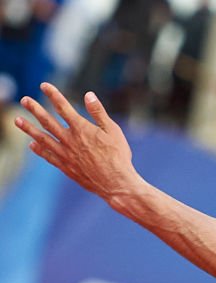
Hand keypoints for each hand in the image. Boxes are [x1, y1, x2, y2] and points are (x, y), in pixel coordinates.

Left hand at [15, 83, 140, 200]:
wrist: (115, 183)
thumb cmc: (118, 156)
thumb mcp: (113, 131)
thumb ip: (99, 112)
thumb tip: (89, 95)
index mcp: (81, 129)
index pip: (63, 107)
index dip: (53, 95)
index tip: (44, 85)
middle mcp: (69, 140)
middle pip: (47, 121)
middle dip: (34, 109)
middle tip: (24, 100)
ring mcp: (65, 154)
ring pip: (42, 138)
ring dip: (29, 128)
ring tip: (17, 120)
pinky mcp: (66, 167)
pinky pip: (48, 156)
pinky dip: (39, 150)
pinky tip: (32, 145)